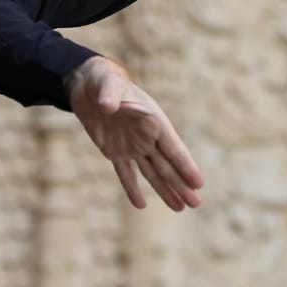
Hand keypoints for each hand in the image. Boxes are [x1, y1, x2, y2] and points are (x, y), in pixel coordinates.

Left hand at [66, 56, 204, 211]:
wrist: (88, 83)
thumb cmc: (104, 79)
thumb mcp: (108, 84)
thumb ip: (110, 95)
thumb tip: (106, 106)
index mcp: (153, 121)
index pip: (173, 148)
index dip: (185, 166)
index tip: (198, 183)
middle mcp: (147, 136)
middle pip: (167, 165)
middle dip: (181, 185)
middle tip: (196, 204)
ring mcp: (132, 146)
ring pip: (152, 173)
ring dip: (165, 190)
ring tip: (180, 207)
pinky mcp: (115, 151)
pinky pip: (126, 174)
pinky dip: (132, 189)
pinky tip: (140, 205)